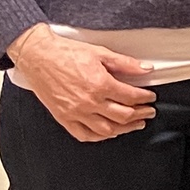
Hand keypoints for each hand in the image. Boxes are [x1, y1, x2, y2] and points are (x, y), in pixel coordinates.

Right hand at [9, 24, 157, 141]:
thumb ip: (126, 63)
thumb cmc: (67, 53)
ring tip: (135, 123)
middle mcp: (89, 102)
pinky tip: (109, 132)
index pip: (131, 97)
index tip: (150, 97)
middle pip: (123, 115)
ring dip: (125, 128)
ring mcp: (76, 113)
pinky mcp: (64, 118)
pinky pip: (84, 135)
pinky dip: (100, 136)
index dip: (145, 98)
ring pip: (106, 130)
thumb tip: (146, 69)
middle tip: (149, 112)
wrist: (39, 57)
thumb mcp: (101, 53)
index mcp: (101, 84)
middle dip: (140, 114)